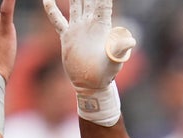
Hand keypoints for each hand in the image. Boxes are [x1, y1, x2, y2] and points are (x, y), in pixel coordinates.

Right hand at [42, 0, 134, 124]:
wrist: (91, 85)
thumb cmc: (105, 74)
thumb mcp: (114, 61)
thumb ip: (120, 49)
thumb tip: (130, 40)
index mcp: (101, 25)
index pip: (103, 2)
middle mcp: (89, 23)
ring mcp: (78, 28)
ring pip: (74, 4)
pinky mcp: (67, 37)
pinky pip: (58, 20)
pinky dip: (52, 10)